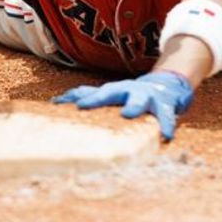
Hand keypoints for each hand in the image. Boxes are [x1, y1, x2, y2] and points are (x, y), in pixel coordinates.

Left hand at [52, 70, 193, 139]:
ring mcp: (147, 96)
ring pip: (140, 98)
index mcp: (113, 90)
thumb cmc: (130, 96)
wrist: (166, 86)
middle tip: (83, 106)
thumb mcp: (111, 95)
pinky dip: (167, 124)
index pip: (92, 92)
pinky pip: (166, 115)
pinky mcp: (165, 105)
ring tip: (128, 114)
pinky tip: (166, 136)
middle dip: (97, 98)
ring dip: (134, 105)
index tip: (58, 104)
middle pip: (111, 91)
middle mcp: (128, 90)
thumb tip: (55, 103)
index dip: (76, 97)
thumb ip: (88, 98)